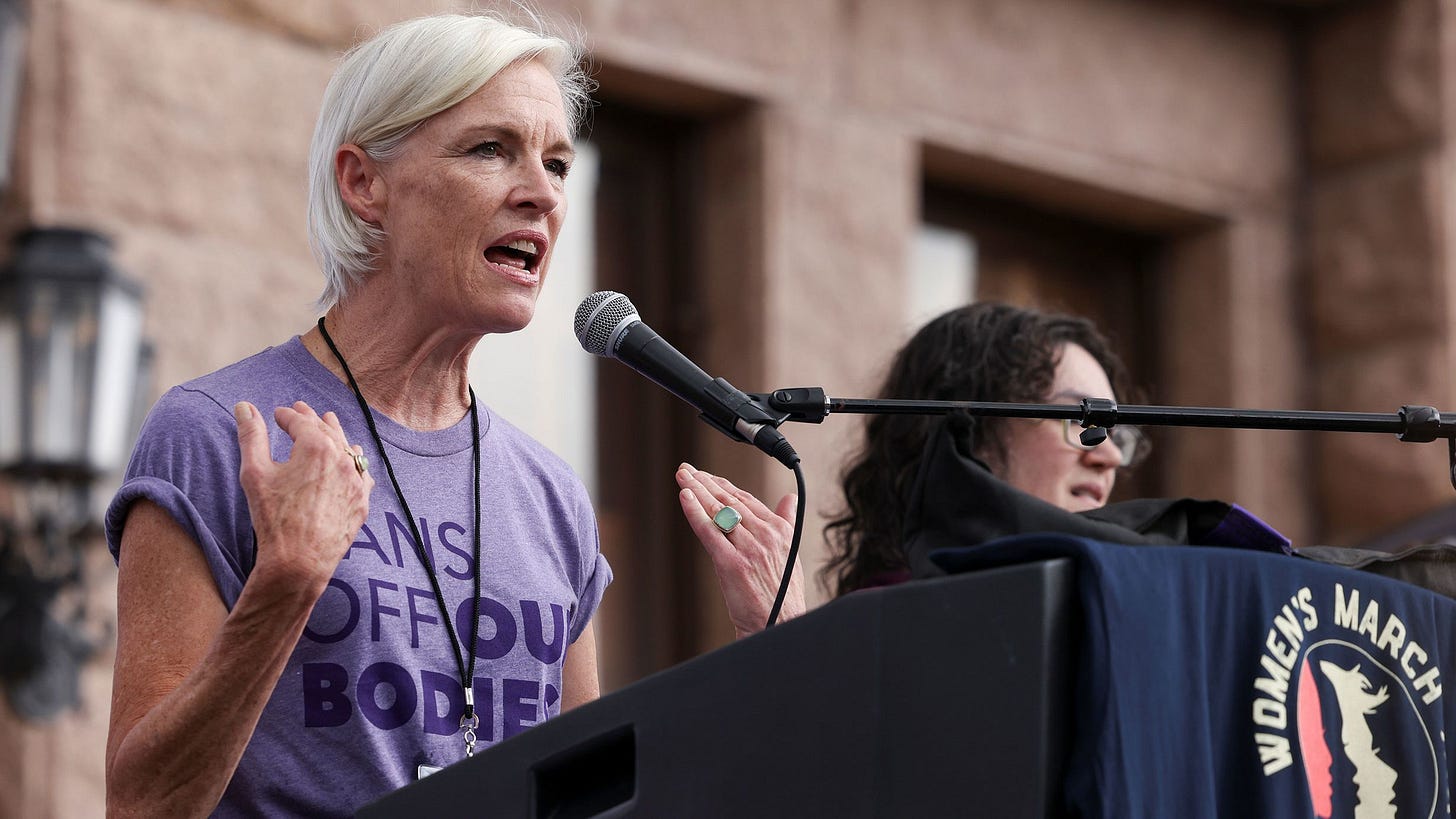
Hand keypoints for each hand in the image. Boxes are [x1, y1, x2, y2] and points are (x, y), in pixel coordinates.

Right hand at [234, 400, 373, 593]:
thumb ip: (251, 436)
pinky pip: (362, 474)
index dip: (287, 416)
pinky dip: (355, 462)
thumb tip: (244, 406)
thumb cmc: (274, 518)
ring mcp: (356, 481)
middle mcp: (342, 460)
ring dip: (336, 435)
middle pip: (326, 431)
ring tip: (329, 422)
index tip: (278, 413)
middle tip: (302, 409)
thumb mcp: (255, 473)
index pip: (301, 422)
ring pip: (348, 449)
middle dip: (312, 418)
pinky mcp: (362, 501)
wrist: (300, 561)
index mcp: (317, 448)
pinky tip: (354, 457)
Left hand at [676, 463, 805, 638]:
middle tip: (686, 470)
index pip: (745, 499)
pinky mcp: (731, 563)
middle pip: (729, 500)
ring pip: (718, 511)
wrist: (780, 625)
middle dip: (705, 482)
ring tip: (682, 477)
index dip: (723, 485)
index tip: (706, 477)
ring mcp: (748, 548)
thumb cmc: (782, 594)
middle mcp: (765, 535)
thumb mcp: (791, 553)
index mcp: (780, 529)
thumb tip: (788, 498)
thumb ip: (787, 522)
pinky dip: (695, 512)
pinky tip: (684, 497)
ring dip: (697, 490)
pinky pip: (709, 531)